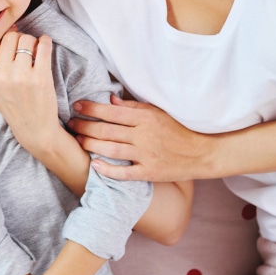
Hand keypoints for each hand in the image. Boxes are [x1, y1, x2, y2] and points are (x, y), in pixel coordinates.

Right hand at [0, 31, 60, 153]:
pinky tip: (44, 44)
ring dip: (32, 40)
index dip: (3, 42)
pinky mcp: (41, 76)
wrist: (33, 128)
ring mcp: (22, 76)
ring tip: (34, 50)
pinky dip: (45, 40)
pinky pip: (43, 45)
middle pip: (9, 37)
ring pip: (26, 38)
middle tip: (24, 47)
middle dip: (18, 38)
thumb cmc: (11, 104)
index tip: (12, 46)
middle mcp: (2, 75)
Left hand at [69, 95, 216, 181]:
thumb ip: (134, 107)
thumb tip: (111, 101)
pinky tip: (95, 165)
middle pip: (108, 130)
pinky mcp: (151, 173)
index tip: (77, 105)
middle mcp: (145, 136)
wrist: (204, 153)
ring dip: (92, 145)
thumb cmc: (180, 129)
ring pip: (112, 149)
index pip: (112, 112)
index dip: (92, 108)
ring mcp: (147, 155)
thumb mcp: (159, 112)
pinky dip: (109, 170)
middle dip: (86, 126)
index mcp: (146, 118)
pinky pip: (125, 173)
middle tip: (70, 123)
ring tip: (78, 140)